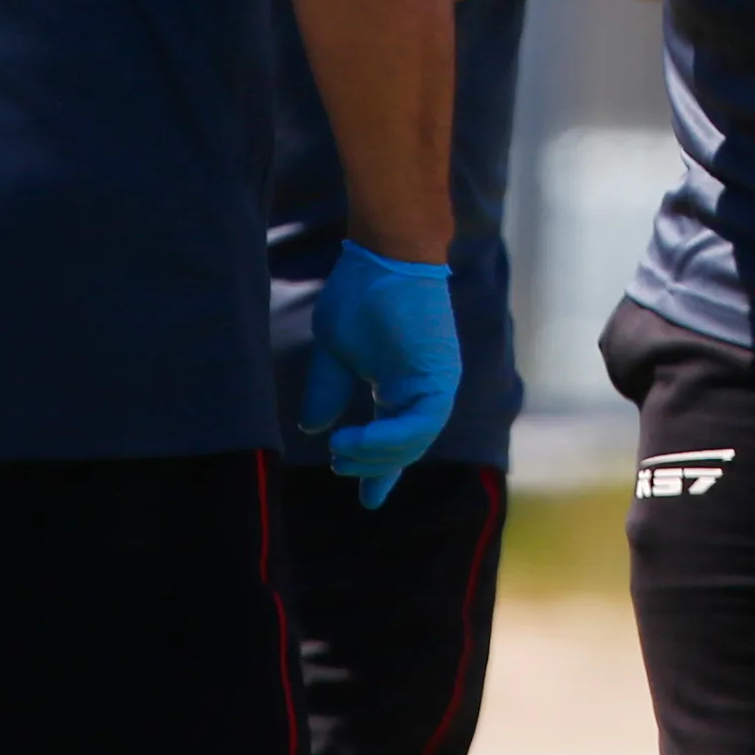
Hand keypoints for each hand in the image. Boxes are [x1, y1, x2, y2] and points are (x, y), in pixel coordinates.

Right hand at [301, 241, 459, 507]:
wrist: (385, 254)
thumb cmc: (360, 294)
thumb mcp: (334, 352)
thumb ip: (328, 390)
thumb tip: (314, 427)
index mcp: (404, 385)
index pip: (395, 440)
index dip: (378, 470)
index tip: (367, 500)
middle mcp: (425, 388)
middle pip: (407, 447)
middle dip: (374, 466)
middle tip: (341, 467)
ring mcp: (436, 382)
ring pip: (415, 441)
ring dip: (376, 455)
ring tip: (342, 453)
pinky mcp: (440, 374)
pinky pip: (421, 423)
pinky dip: (389, 438)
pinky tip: (355, 439)